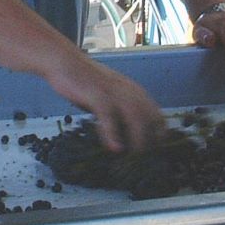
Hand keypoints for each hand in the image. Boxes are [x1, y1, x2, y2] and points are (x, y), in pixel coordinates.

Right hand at [46, 54, 165, 153]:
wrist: (65, 62)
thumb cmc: (85, 81)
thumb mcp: (109, 96)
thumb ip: (119, 112)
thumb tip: (126, 137)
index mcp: (134, 91)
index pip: (157, 115)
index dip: (159, 136)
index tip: (154, 154)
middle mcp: (129, 91)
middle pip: (150, 119)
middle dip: (151, 142)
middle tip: (144, 162)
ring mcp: (114, 92)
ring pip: (135, 118)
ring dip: (137, 140)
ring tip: (133, 159)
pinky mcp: (97, 95)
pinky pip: (108, 116)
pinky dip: (112, 134)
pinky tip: (113, 149)